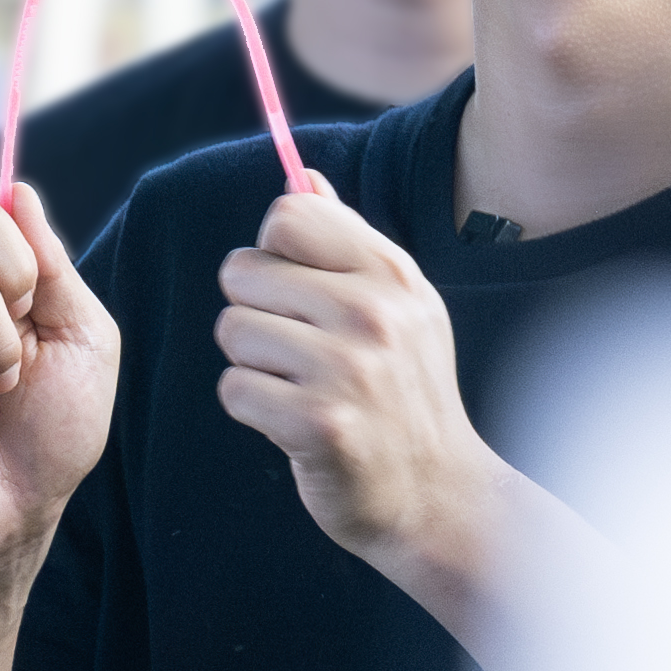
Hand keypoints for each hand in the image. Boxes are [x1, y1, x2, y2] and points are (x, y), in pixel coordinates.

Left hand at [215, 173, 499, 573]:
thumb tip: (301, 177)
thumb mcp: (398, 305)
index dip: (273, 251)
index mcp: (391, 272)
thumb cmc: (405, 391)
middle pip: (243, 271)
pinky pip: (234, 388)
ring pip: (232, 330)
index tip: (296, 288)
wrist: (437, 494)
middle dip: (255, 311)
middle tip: (297, 349)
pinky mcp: (319, 425)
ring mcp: (348, 369)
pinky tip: (294, 422)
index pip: (287, 215)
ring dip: (252, 363)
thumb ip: (346, 240)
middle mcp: (373, 312)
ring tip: (300, 386)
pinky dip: (252, 409)